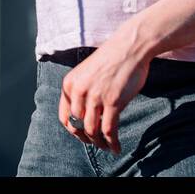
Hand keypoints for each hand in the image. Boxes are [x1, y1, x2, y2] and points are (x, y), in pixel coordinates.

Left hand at [57, 32, 151, 154]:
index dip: (73, 131)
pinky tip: (116, 147)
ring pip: (92, 131)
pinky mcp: (113, 102)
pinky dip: (112, 142)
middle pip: (78, 126)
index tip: (82, 136)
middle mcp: (79, 92)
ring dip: (99, 143)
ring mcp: (95, 97)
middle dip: (87, 138)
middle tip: (96, 143)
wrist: (130, 46)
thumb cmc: (111, 58)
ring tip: (106, 146)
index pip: (64, 117)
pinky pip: (108, 130)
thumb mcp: (86, 73)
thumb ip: (81, 92)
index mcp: (70, 84)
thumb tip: (83, 117)